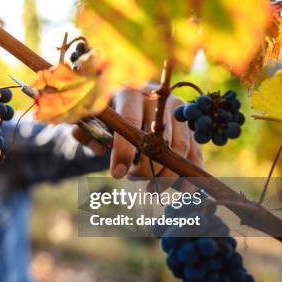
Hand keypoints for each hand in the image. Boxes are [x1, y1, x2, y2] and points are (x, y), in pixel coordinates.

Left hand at [72, 85, 202, 184]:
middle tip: (133, 179)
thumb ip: (86, 133)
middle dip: (146, 167)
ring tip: (152, 187)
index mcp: (129, 92)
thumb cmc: (108, 113)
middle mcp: (157, 97)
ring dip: (167, 173)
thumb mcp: (91, 120)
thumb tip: (99, 149)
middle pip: (157, 138)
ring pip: (179, 146)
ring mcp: (177, 108)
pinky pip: (195, 149)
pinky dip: (190, 170)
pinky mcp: (189, 121)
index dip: (124, 151)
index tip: (118, 174)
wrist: (130, 99)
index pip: (131, 122)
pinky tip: (183, 189)